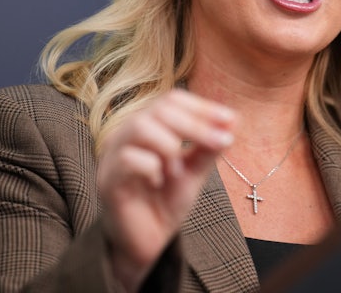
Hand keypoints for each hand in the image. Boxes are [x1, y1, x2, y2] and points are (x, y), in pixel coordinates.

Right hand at [96, 89, 236, 289]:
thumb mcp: (195, 171)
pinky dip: (152, 168)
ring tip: (178, 170)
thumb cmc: (166, 200)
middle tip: (220, 141)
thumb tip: (233, 120)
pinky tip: (159, 182)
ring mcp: (113, 155)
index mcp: (148, 125)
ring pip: (140, 127)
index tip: (230, 119)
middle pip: (159, 109)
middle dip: (195, 125)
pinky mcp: (107, 178)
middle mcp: (127, 133)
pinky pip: (129, 159)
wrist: (147, 241)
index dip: (202, 107)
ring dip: (170, 145)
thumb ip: (209, 148)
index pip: (173, 100)